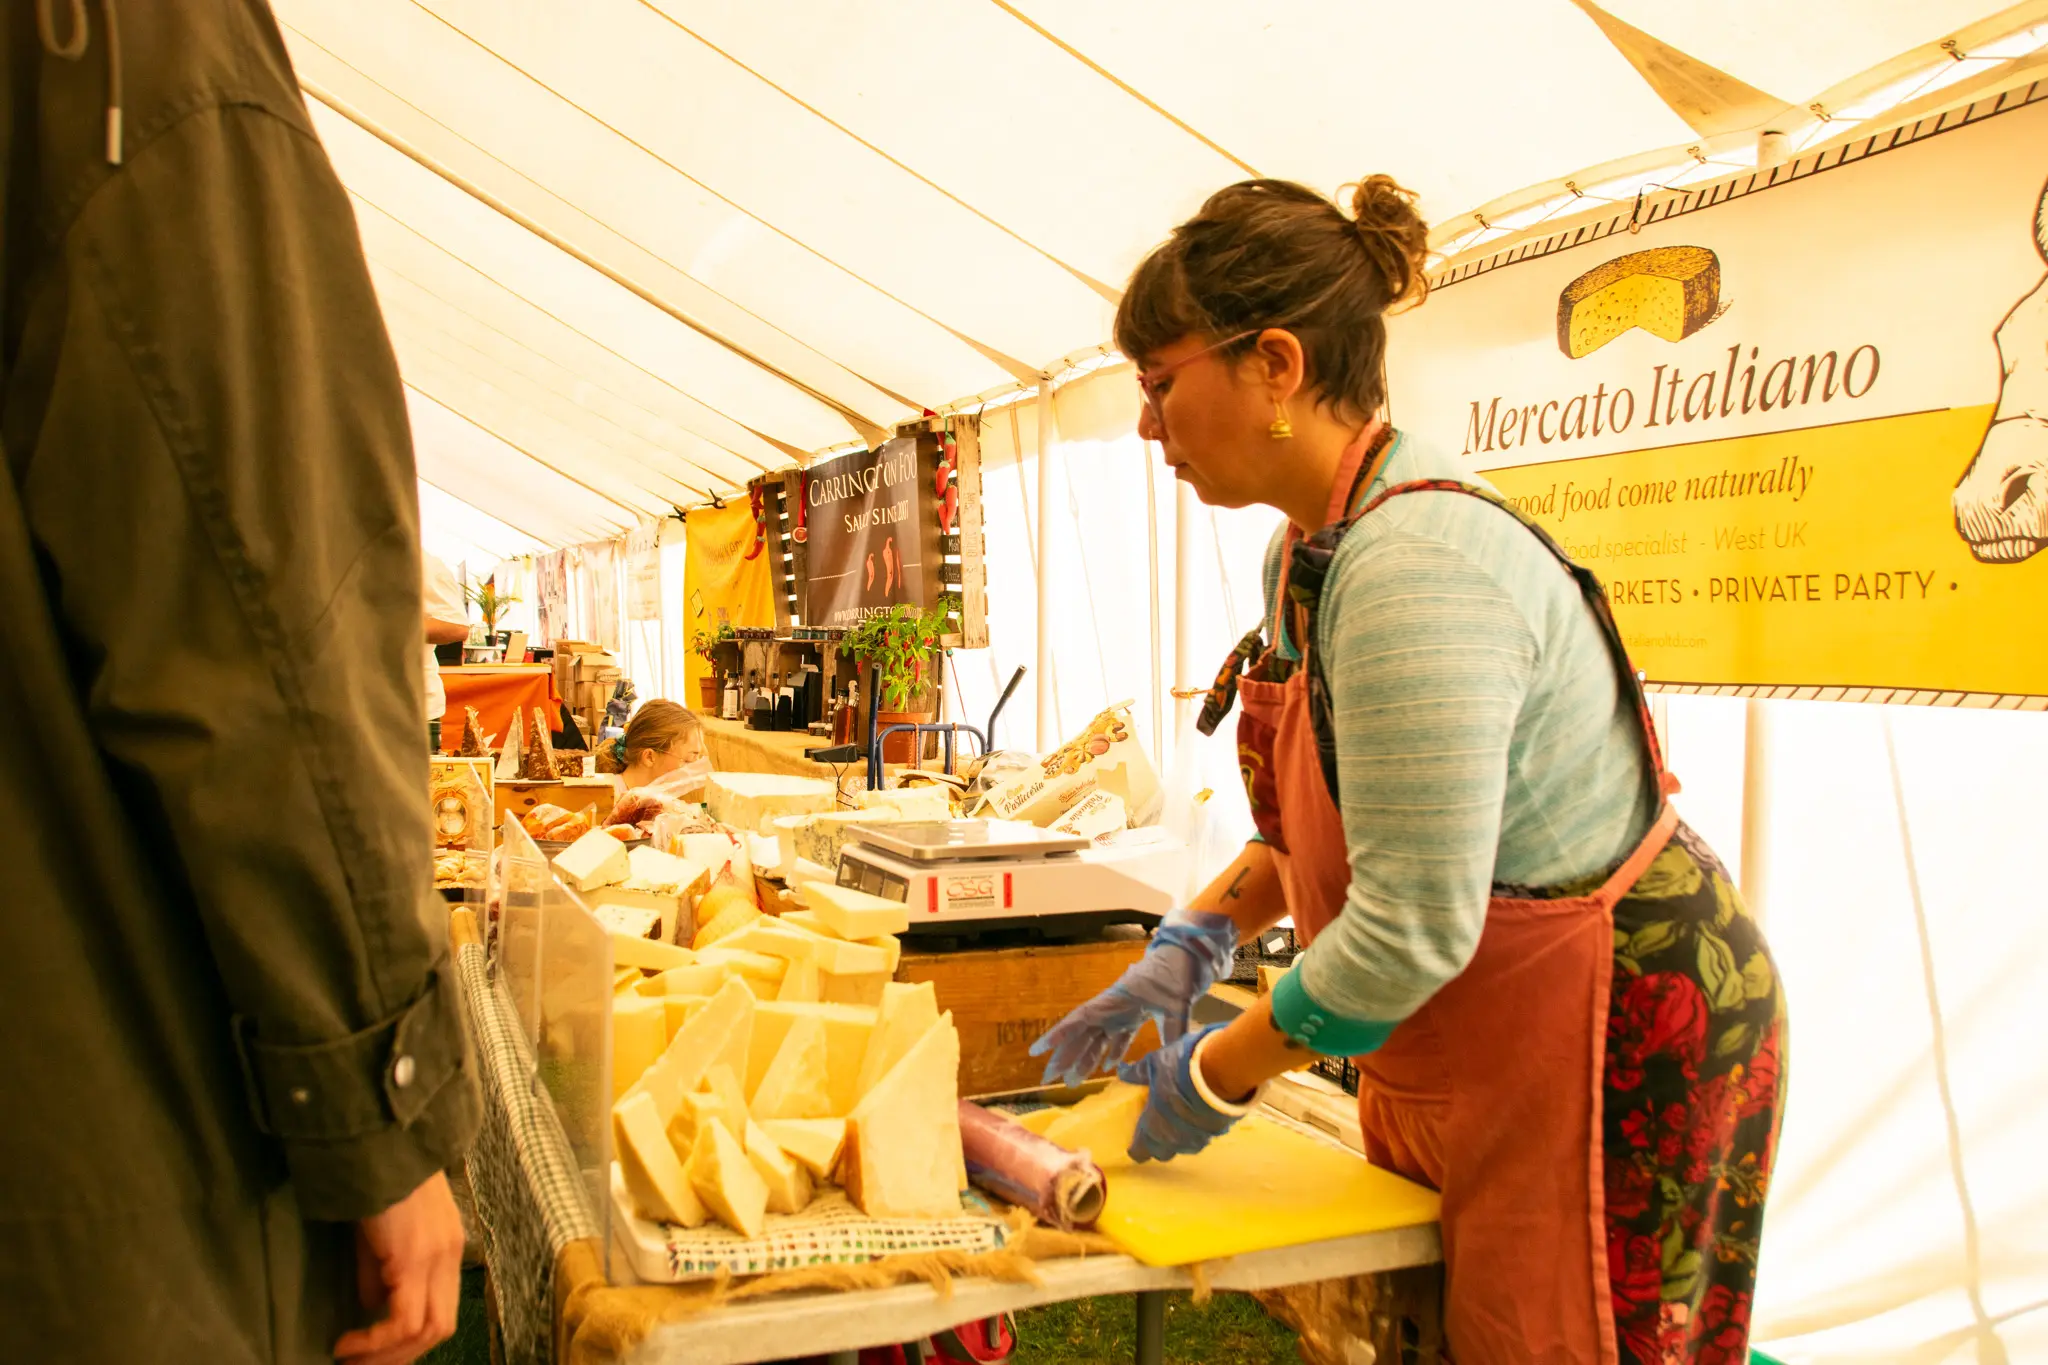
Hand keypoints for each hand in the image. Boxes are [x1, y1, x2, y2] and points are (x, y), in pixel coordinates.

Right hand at [333, 1171, 465, 1364]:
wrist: (376, 1143)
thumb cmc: (373, 1181)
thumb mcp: (380, 1234)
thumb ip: (381, 1271)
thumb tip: (372, 1308)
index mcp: (447, 1248)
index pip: (442, 1310)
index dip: (412, 1342)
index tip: (377, 1356)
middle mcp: (450, 1256)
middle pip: (440, 1328)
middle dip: (401, 1357)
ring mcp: (436, 1257)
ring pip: (426, 1331)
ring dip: (387, 1356)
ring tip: (351, 1362)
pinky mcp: (414, 1258)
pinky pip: (404, 1320)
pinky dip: (376, 1341)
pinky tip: (346, 1343)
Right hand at [1029, 909, 1236, 1085]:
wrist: (1185, 956)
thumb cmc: (1176, 974)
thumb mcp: (1176, 1006)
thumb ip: (1172, 1033)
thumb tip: (1172, 1062)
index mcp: (1115, 1001)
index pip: (1080, 1019)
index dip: (1058, 1036)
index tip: (1036, 1050)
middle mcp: (1112, 1007)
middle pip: (1083, 1034)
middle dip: (1065, 1057)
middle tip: (1049, 1080)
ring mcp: (1122, 1011)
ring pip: (1097, 1038)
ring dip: (1086, 1059)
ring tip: (1073, 1081)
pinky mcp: (1134, 1014)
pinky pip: (1117, 1036)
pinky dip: (1111, 1052)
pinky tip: (1106, 1067)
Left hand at [1117, 1024, 1245, 1162]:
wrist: (1222, 1071)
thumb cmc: (1179, 1068)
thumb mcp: (1154, 1063)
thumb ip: (1137, 1072)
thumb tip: (1122, 1071)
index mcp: (1153, 1126)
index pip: (1140, 1151)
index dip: (1136, 1148)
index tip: (1134, 1142)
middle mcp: (1174, 1139)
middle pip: (1163, 1154)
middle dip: (1157, 1145)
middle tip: (1156, 1128)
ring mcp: (1198, 1138)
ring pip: (1184, 1147)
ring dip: (1179, 1138)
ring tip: (1180, 1121)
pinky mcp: (1217, 1132)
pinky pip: (1204, 1137)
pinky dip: (1199, 1130)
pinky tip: (1200, 1116)